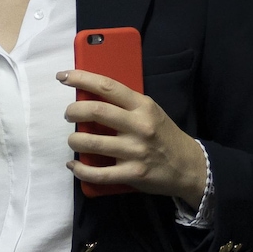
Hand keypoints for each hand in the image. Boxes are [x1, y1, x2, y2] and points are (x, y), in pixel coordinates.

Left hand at [59, 69, 206, 207]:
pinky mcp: (133, 174)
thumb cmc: (164, 135)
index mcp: (142, 105)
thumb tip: (90, 96)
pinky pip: (98, 173)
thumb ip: (125, 104)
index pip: (107, 86)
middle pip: (96, 112)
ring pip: (92, 143)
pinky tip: (74, 165)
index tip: (63, 77)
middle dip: (73, 111)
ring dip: (74, 141)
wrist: (189, 166)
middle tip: (68, 114)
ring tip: (73, 140)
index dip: (82, 79)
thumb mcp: (150, 111)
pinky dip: (80, 169)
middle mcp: (139, 126)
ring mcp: (135, 151)